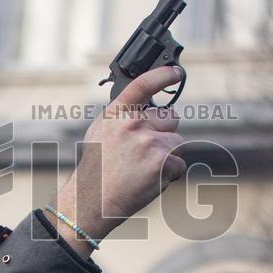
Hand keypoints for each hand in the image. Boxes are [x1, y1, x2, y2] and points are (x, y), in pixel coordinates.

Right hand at [51, 66, 185, 257]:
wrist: (92, 200)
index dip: (163, 75)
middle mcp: (133, 123)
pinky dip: (170, 174)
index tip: (176, 71)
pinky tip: (149, 180)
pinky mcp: (162, 162)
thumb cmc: (96, 169)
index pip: (143, 85)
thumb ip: (122, 117)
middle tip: (145, 151)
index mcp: (117, 113)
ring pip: (178, 143)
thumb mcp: (100, 132)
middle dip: (165, 133)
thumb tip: (146, 109)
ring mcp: (149, 142)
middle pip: (172, 118)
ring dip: (168, 156)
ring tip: (143, 168)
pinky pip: (179, 164)